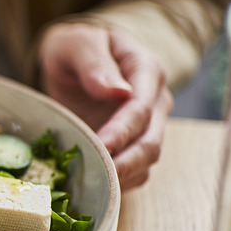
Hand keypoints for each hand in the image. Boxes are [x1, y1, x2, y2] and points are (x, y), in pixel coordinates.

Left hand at [38, 23, 172, 190]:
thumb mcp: (78, 44)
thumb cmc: (76, 49)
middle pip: (150, 142)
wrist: (76, 59)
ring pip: (146, 161)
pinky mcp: (135, 145)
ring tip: (92, 185)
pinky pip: (135, 171)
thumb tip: (119, 92)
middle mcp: (155, 101)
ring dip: (121, 176)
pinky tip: (94, 186)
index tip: (101, 145)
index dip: (122, 130)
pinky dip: (118, 182)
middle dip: (124, 162)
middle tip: (96, 176)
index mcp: (146, 70)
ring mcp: (149, 125)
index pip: (140, 107)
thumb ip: (94, 63)